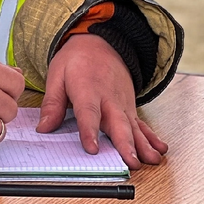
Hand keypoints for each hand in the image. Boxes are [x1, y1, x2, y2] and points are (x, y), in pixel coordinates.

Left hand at [38, 33, 167, 169]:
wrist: (101, 41)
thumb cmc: (77, 59)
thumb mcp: (57, 74)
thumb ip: (52, 102)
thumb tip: (43, 128)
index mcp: (87, 89)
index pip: (89, 112)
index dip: (90, 131)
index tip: (93, 149)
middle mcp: (109, 98)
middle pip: (117, 123)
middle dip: (125, 143)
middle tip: (131, 162)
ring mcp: (122, 103)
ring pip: (134, 126)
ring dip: (143, 144)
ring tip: (151, 159)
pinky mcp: (130, 107)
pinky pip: (141, 123)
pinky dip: (152, 137)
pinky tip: (159, 148)